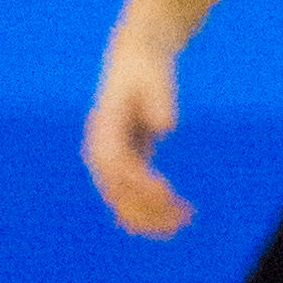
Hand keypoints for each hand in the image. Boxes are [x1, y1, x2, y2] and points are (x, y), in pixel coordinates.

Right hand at [85, 17, 192, 236]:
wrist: (136, 59)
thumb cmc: (145, 68)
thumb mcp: (153, 77)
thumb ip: (158, 99)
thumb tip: (164, 126)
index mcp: (103, 127)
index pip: (115, 165)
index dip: (138, 183)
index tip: (167, 192)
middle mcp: (101, 147)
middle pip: (115, 189)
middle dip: (145, 207)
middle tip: (179, 216)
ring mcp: (112, 157)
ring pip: (123, 199)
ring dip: (149, 215)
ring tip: (181, 223)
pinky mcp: (128, 160)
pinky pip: (134, 194)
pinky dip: (152, 208)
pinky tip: (176, 216)